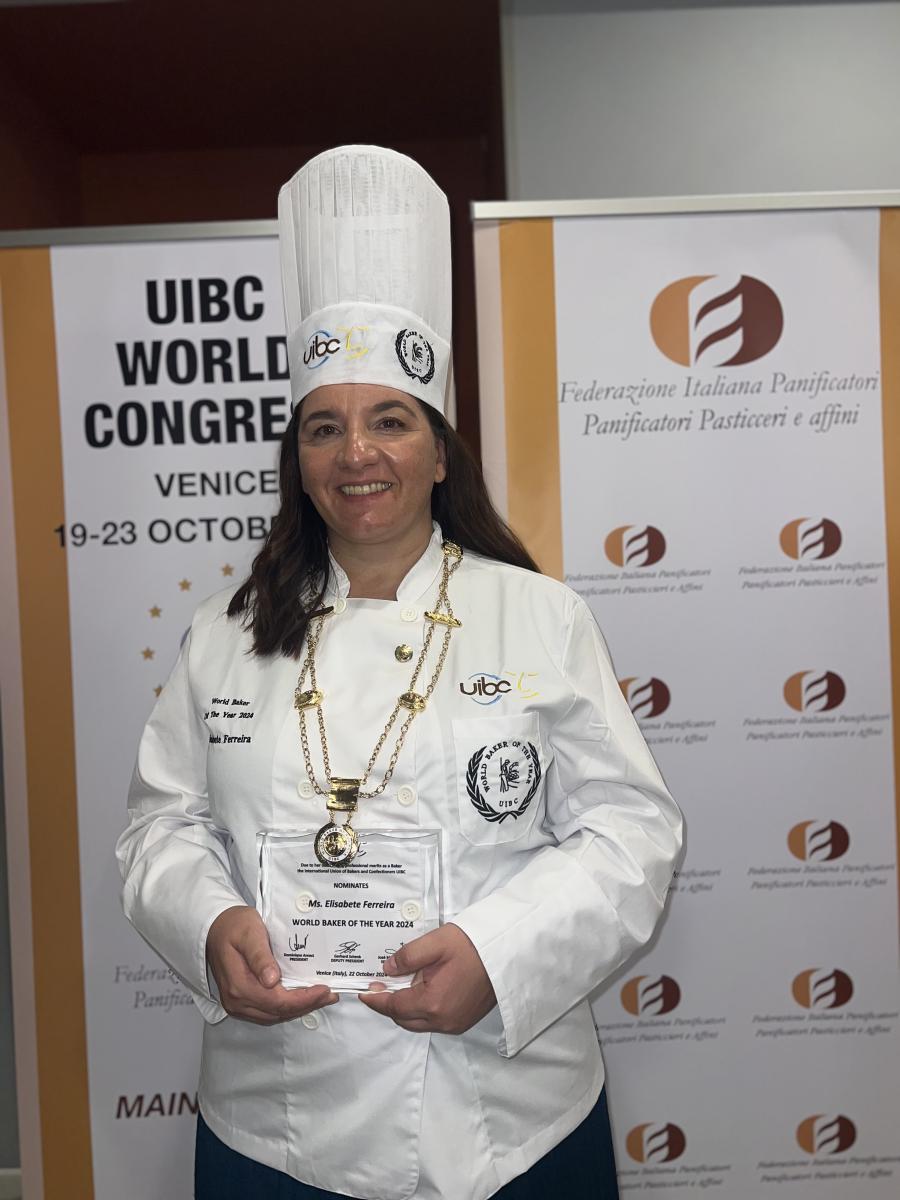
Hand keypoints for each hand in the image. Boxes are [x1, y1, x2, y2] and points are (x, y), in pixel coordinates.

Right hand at [206, 905, 337, 1024]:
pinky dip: (286, 1008)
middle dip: (307, 1005)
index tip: (324, 989)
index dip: (303, 999)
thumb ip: (260, 956)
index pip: (277, 1001)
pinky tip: (300, 998)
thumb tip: (272, 980)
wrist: (214, 928)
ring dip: (298, 1009)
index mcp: (239, 984)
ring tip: (320, 997)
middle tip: (330, 994)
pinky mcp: (240, 1002)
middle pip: (278, 1012)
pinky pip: (266, 1012)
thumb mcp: (249, 933)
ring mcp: (236, 1004)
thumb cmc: (233, 926)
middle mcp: (236, 1000)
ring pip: (273, 1015)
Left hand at [358, 923, 495, 1034]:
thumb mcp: (434, 944)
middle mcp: (443, 1020)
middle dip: (389, 1006)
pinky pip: (434, 1022)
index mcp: (432, 1003)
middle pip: (405, 1020)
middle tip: (381, 987)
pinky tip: (423, 991)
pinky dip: (423, 1011)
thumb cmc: (472, 945)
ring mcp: (456, 1023)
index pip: (394, 1007)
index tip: (365, 992)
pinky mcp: (464, 1020)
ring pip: (419, 1023)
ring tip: (402, 986)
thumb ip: (406, 957)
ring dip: (406, 1009)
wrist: (505, 951)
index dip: (376, 1000)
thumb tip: (388, 969)